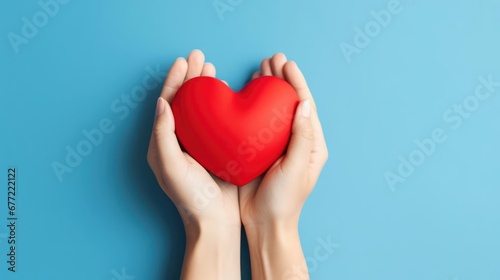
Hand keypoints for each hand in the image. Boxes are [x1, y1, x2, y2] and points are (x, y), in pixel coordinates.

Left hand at [147, 50, 239, 279]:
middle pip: (184, 101)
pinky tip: (225, 94)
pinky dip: (219, 104)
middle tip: (200, 57)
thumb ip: (164, 135)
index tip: (183, 62)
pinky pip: (215, 120)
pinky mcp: (215, 149)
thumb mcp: (171, 166)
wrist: (214, 221)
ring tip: (211, 69)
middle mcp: (179, 141)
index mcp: (164, 143)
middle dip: (190, 78)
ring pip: (200, 108)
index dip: (174, 81)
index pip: (167, 104)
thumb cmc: (191, 197)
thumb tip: (162, 103)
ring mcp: (198, 144)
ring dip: (204, 87)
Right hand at [239, 53, 327, 279]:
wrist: (265, 223)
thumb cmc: (285, 200)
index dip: (296, 83)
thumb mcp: (296, 167)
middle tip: (271, 59)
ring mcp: (276, 145)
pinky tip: (246, 93)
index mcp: (311, 144)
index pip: (305, 106)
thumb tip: (303, 103)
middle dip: (281, 80)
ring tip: (260, 69)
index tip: (287, 64)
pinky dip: (253, 105)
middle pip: (289, 103)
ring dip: (268, 89)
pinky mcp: (258, 150)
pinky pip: (257, 122)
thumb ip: (302, 136)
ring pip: (273, 109)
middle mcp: (295, 140)